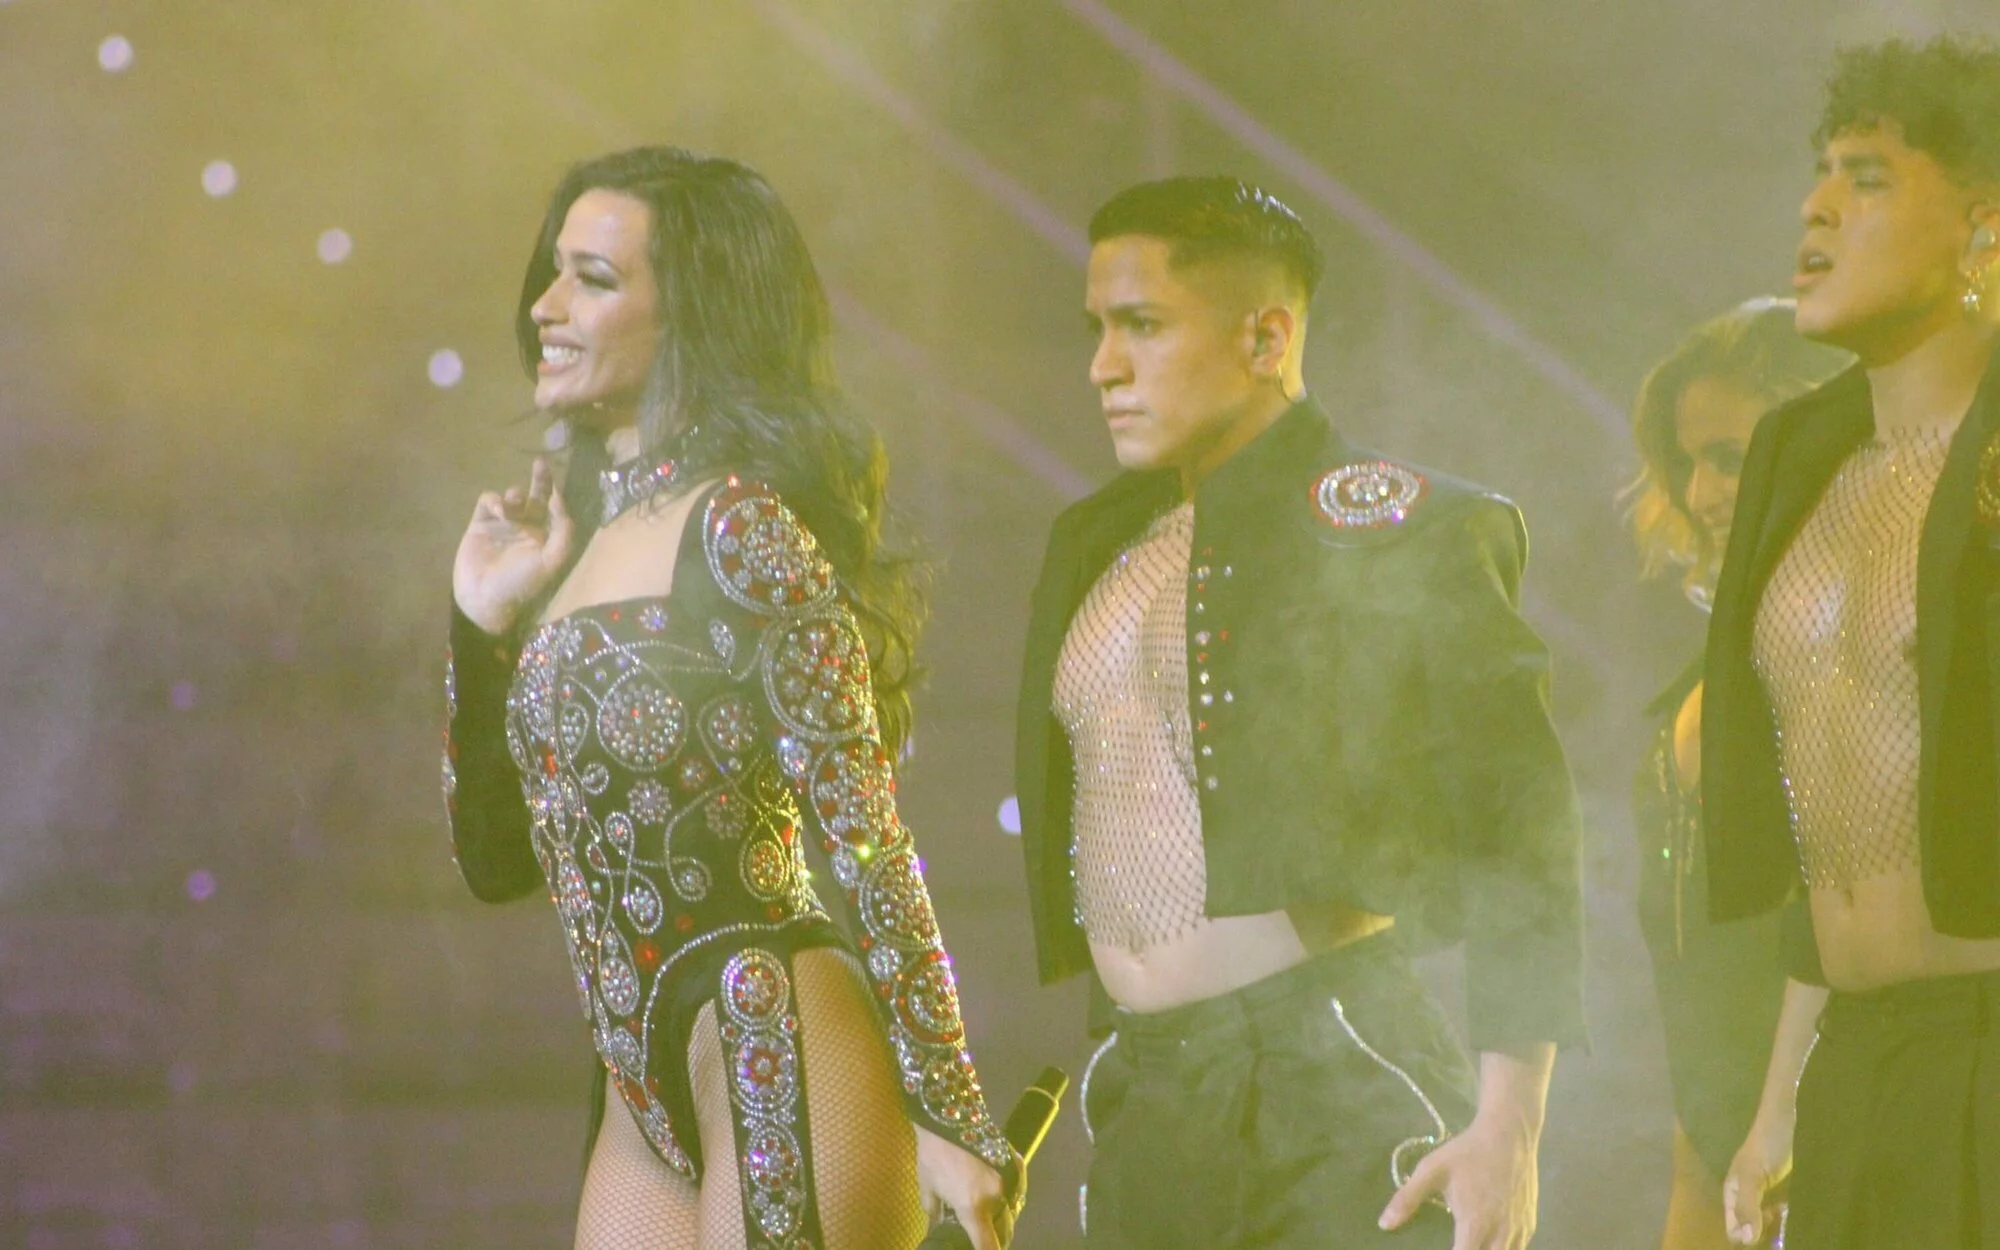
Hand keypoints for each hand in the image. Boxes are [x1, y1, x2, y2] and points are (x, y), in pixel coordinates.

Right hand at [453, 457, 575, 634]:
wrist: (484, 598)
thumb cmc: (521, 583)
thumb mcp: (550, 561)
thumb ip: (563, 532)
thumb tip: (559, 501)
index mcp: (545, 537)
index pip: (555, 510)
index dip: (557, 495)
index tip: (556, 488)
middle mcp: (526, 528)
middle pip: (536, 497)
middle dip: (540, 480)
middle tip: (541, 463)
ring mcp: (503, 525)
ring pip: (512, 498)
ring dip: (515, 497)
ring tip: (512, 505)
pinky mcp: (480, 524)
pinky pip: (488, 501)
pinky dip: (494, 500)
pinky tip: (498, 510)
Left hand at [915, 1125, 1010, 1249]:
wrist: (947, 1117)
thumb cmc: (933, 1156)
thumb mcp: (928, 1190)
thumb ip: (936, 1216)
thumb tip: (937, 1230)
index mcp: (972, 1207)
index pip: (987, 1245)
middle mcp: (995, 1197)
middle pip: (1005, 1230)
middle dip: (998, 1237)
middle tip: (984, 1237)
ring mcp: (1008, 1180)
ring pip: (1012, 1209)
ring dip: (1004, 1216)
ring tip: (992, 1217)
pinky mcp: (1014, 1164)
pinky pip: (1017, 1189)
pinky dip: (1011, 1196)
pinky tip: (1001, 1197)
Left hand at [1379, 1118, 1538, 1249]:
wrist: (1510, 1134)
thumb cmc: (1467, 1153)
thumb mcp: (1431, 1170)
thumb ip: (1407, 1199)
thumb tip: (1385, 1225)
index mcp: (1475, 1224)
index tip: (1437, 1249)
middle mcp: (1501, 1234)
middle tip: (1456, 1245)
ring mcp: (1519, 1230)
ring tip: (1470, 1244)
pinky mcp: (1530, 1224)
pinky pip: (1518, 1248)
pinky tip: (1489, 1242)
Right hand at [1723, 1111, 1792, 1245]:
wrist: (1785, 1121)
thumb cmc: (1766, 1146)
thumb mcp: (1753, 1177)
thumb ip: (1747, 1206)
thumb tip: (1744, 1241)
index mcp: (1732, 1194)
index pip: (1733, 1228)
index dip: (1745, 1236)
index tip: (1763, 1233)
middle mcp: (1746, 1197)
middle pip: (1749, 1228)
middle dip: (1762, 1233)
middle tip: (1778, 1224)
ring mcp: (1763, 1194)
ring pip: (1766, 1223)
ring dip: (1777, 1227)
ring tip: (1787, 1216)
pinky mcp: (1781, 1190)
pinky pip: (1780, 1213)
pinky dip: (1786, 1218)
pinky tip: (1793, 1212)